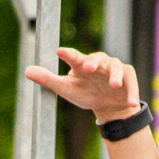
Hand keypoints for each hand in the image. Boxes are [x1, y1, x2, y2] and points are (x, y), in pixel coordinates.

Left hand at [23, 47, 142, 121]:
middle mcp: (99, 63)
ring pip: (115, 68)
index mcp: (81, 64)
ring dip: (115, 76)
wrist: (108, 107)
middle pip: (97, 59)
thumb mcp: (66, 89)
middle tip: (88, 67)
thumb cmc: (86, 94)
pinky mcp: (128, 77)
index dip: (68, 54)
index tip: (59, 52)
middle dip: (94, 62)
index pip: (74, 57)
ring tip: (114, 85)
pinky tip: (130, 102)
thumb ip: (48, 80)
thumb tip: (26, 71)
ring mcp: (114, 69)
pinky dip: (131, 92)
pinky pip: (130, 83)